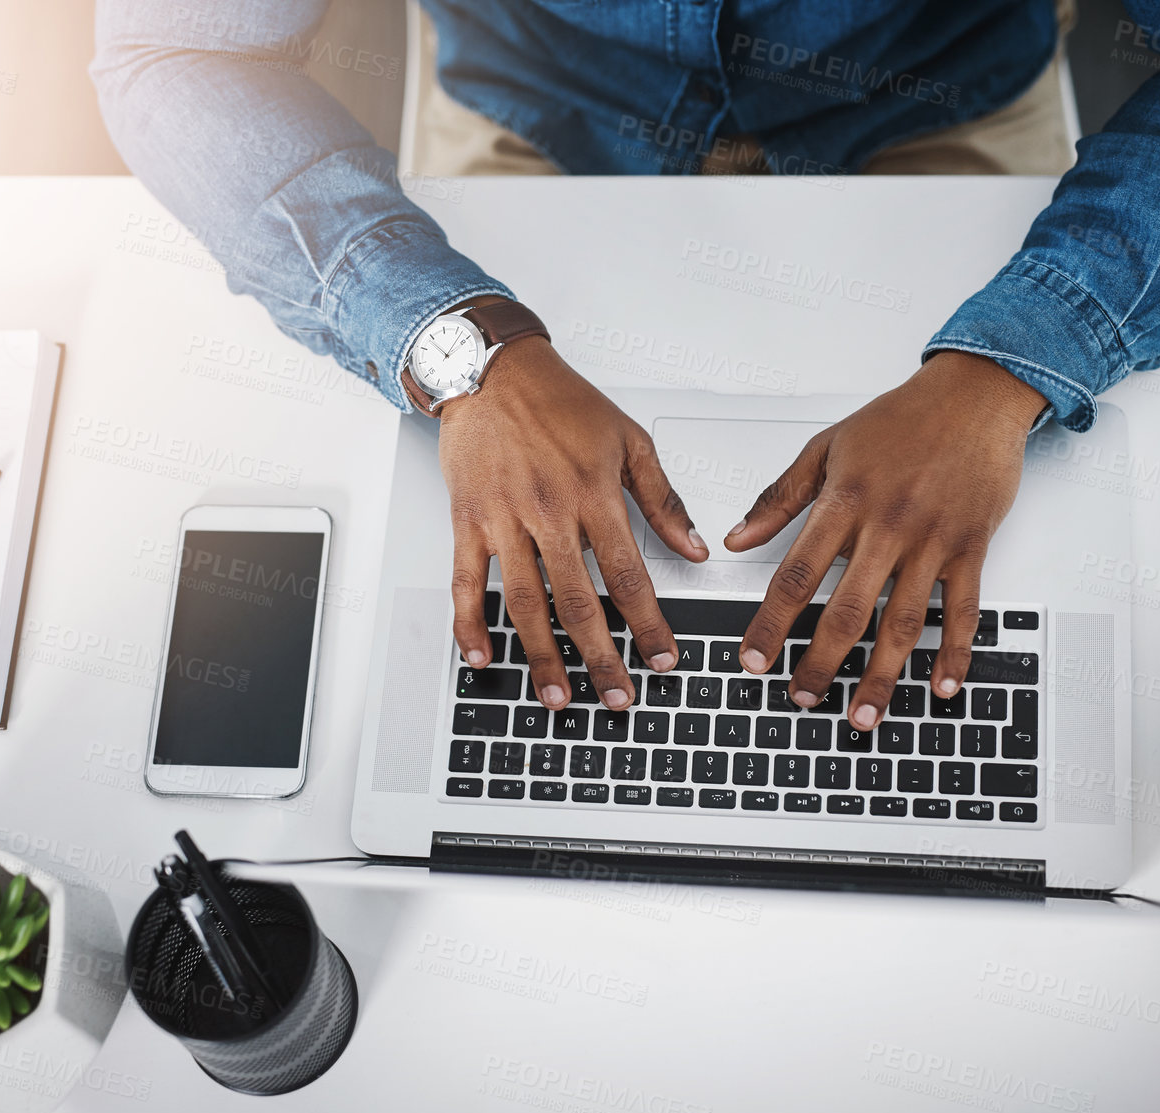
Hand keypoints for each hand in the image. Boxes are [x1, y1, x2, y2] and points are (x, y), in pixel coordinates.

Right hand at [439, 330, 708, 712]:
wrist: (491, 369)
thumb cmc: (559, 400)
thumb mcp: (627, 439)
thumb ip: (662, 499)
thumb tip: (693, 547)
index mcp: (593, 494)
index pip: (628, 575)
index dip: (649, 623)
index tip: (663, 657)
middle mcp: (548, 511)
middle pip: (578, 601)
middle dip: (602, 657)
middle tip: (618, 696)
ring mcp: (503, 520)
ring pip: (525, 602)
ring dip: (543, 655)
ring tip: (559, 695)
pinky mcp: (467, 521)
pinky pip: (466, 581)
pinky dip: (471, 623)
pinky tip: (482, 655)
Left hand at [726, 351, 1046, 729]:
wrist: (975, 394)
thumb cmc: (902, 418)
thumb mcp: (828, 447)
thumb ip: (779, 498)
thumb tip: (735, 539)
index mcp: (845, 501)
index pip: (796, 575)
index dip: (771, 624)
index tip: (753, 659)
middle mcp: (888, 525)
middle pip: (847, 610)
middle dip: (820, 663)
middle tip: (800, 698)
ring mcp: (933, 540)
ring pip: (903, 622)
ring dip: (880, 676)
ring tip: (860, 715)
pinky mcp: (972, 547)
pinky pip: (962, 610)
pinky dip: (953, 653)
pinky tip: (940, 686)